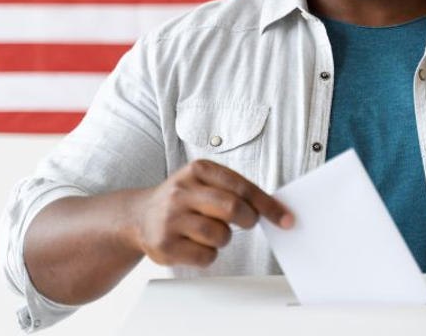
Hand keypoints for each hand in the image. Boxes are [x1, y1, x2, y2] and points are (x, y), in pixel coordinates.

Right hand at [132, 159, 293, 266]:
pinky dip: (209, 254)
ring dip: (224, 238)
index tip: (286, 218)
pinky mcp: (165, 245)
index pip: (242, 187)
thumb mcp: (205, 181)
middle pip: (233, 208)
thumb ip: (236, 189)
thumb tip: (275, 207)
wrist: (139, 216)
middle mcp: (182, 191)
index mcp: (198, 169)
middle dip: (249, 219)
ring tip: (211, 231)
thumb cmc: (184, 199)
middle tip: (248, 223)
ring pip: (220, 235)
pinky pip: (205, 256)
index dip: (268, 205)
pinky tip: (196, 244)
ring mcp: (171, 218)